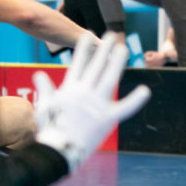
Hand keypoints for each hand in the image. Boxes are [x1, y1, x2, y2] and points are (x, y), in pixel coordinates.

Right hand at [33, 35, 150, 169]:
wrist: (56, 150)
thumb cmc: (49, 129)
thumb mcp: (44, 106)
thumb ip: (45, 88)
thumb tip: (39, 74)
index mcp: (69, 89)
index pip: (78, 64)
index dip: (84, 49)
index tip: (89, 35)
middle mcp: (83, 93)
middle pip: (96, 66)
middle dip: (103, 49)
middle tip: (111, 35)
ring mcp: (96, 105)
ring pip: (109, 79)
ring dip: (116, 62)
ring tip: (123, 48)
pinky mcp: (107, 119)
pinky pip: (125, 108)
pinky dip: (135, 100)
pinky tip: (146, 90)